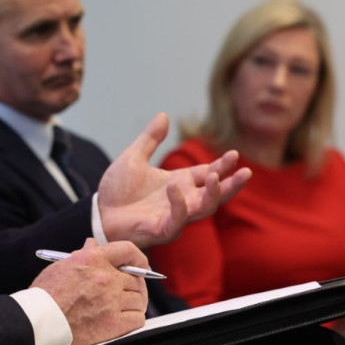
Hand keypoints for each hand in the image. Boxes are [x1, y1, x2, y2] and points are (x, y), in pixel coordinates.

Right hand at [30, 239, 147, 344]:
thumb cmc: (46, 294)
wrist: (40, 320)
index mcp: (93, 259)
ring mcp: (111, 301)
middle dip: (135, 285)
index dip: (138, 258)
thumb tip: (93, 244)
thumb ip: (84, 254)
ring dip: (135, 303)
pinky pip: (137, 318)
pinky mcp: (113, 324)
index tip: (140, 266)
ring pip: (139, 299)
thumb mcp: (63, 265)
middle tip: (130, 291)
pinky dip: (135, 319)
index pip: (127, 250)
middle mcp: (105, 278)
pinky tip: (126, 319)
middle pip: (136, 279)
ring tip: (126, 306)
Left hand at [97, 112, 250, 247]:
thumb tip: (163, 115)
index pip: (207, 174)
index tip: (234, 154)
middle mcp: (181, 200)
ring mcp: (173, 216)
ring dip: (213, 195)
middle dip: (230, 184)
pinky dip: (178, 203)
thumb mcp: (133, 158)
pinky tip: (175, 187)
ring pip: (203, 209)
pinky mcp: (162, 229)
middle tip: (245, 172)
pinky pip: (177, 219)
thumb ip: (150, 139)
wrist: (98, 212)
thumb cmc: (117, 190)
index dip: (222, 166)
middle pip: (214, 195)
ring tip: (215, 177)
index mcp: (178, 182)